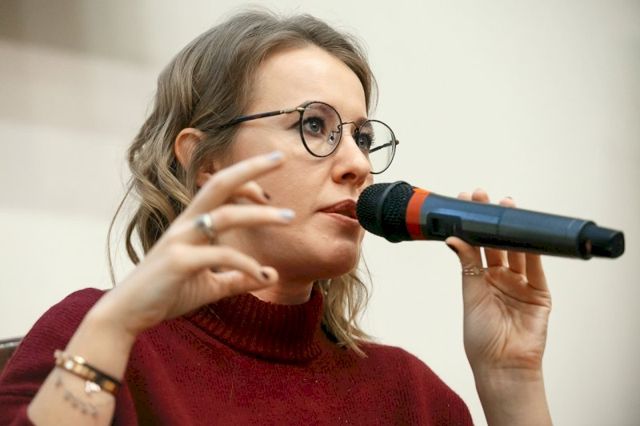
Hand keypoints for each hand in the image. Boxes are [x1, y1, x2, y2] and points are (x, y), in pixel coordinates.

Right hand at [91, 151, 293, 338]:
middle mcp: (186, 224)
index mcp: (191, 223)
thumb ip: (237, 277)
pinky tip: (264, 275)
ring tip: (290, 218)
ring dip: (261, 215)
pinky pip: (221, 255)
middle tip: (281, 157)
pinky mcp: (179, 262)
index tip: (271, 187)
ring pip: (226, 216)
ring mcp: (180, 240)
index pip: (220, 188)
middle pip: (220, 183)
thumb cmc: (167, 294)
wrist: (127, 314)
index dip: (246, 180)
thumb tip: (271, 275)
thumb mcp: (209, 285)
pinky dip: (247, 264)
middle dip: (250, 167)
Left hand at [445, 189, 551, 374]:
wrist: (502, 365)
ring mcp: (521, 284)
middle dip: (491, 220)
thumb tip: (453, 238)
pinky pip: (537, 267)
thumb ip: (466, 265)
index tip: (465, 203)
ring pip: (518, 250)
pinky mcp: (540, 294)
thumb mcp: (471, 295)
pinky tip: (528, 232)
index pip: (475, 245)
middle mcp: (500, 278)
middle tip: (483, 196)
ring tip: (507, 205)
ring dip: (513, 229)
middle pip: (496, 243)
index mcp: (479, 279)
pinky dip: (534, 250)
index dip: (471, 225)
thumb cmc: (481, 337)